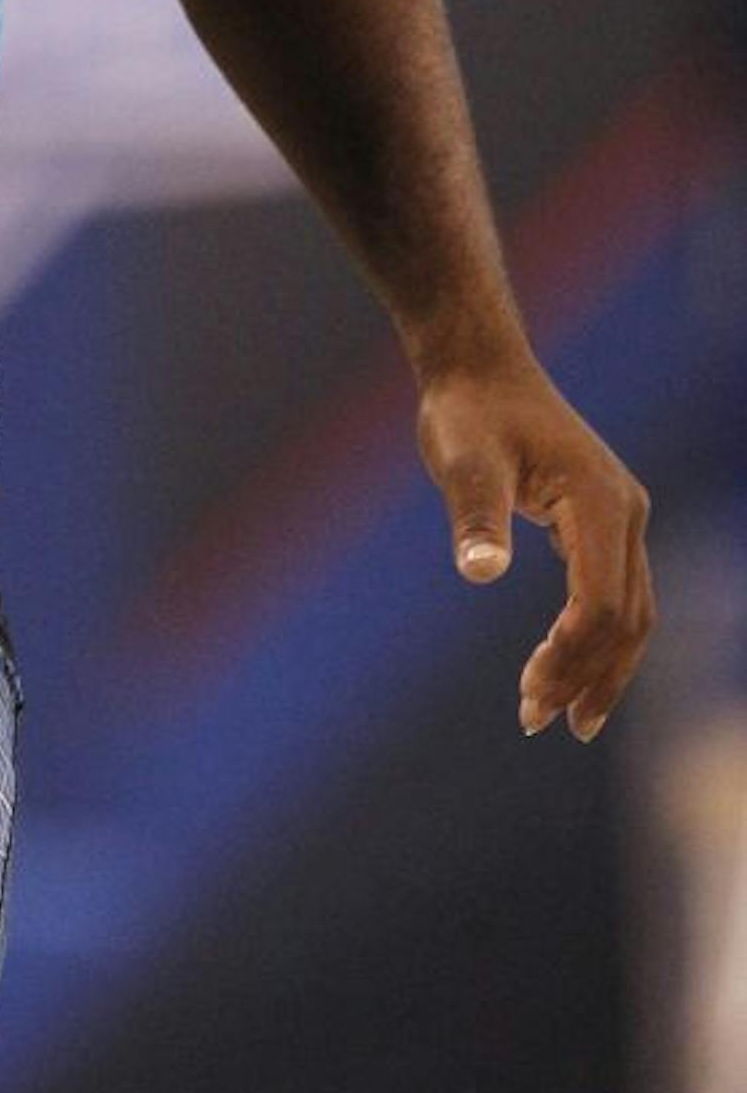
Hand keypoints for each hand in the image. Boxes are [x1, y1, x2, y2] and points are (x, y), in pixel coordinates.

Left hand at [416, 358, 653, 741]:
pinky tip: (565, 667)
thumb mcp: (462, 461)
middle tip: (540, 722)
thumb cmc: (467, 412)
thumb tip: (481, 572)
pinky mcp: (604, 521)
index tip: (529, 695)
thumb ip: (475, 517)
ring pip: (630, 612)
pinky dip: (596, 637)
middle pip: (627, 619)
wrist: (479, 370)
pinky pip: (614, 593)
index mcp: (600, 504)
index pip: (600, 603)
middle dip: (589, 677)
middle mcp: (626, 513)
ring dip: (600, 667)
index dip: (571, 656)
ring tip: (563, 717)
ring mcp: (621, 518)